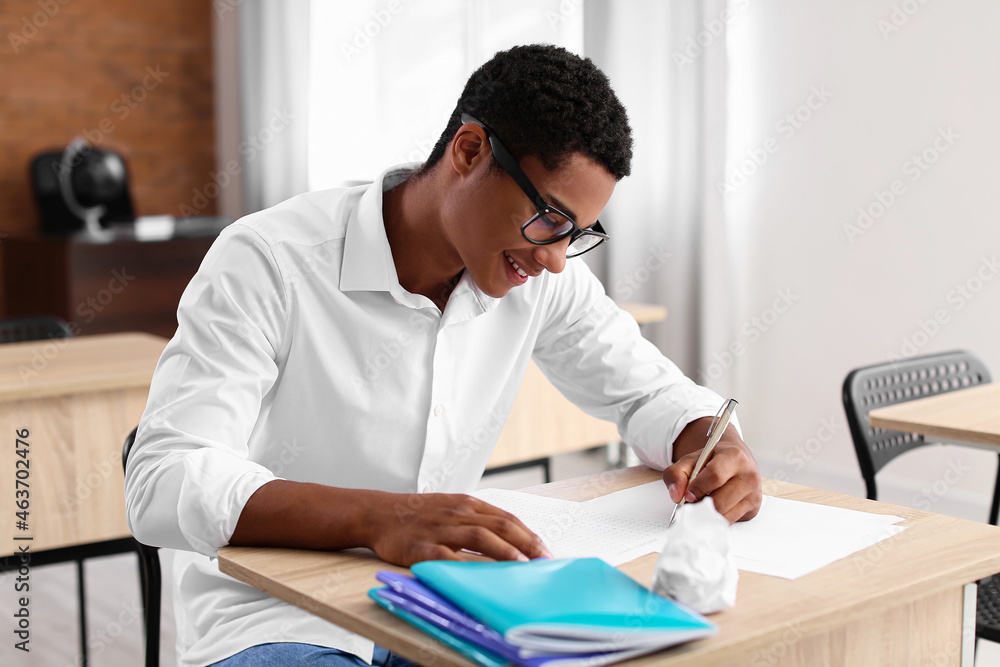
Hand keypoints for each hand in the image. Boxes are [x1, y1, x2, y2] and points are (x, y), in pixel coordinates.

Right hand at [368, 492, 553, 566]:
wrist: (379, 513)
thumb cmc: (418, 514)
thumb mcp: (451, 507)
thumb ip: (476, 520)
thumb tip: (508, 538)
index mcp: (467, 503)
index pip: (507, 518)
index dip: (529, 534)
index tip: (546, 550)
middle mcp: (458, 513)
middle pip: (501, 526)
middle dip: (528, 543)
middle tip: (546, 560)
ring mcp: (441, 530)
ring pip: (481, 537)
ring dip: (507, 552)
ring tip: (525, 566)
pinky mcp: (423, 548)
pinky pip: (450, 557)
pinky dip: (469, 566)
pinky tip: (483, 576)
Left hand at [662, 418, 761, 523]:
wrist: (734, 459)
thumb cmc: (712, 459)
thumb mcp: (691, 460)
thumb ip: (676, 474)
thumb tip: (676, 496)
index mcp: (735, 456)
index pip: (715, 476)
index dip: (698, 488)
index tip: (687, 495)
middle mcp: (749, 475)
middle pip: (720, 501)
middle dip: (700, 506)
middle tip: (690, 504)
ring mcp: (754, 494)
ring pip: (724, 515)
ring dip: (706, 515)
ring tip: (699, 505)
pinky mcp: (753, 509)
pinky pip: (729, 521)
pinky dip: (715, 519)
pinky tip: (710, 510)